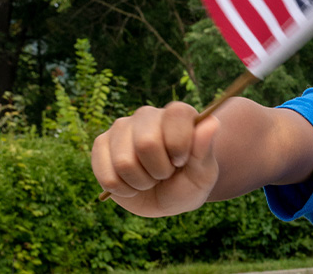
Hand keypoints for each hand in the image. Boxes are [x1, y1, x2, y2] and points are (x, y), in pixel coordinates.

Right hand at [91, 102, 219, 216]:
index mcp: (178, 114)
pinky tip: (131, 183)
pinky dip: (122, 188)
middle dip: (159, 170)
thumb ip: (205, 150)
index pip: (176, 115)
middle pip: (147, 143)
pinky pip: (106, 173)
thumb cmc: (189, 183)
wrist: (166, 198)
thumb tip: (211, 123)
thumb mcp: (203, 174)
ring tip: (149, 179)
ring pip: (124, 162)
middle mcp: (148, 115)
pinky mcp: (101, 144)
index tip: (182, 162)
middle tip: (165, 174)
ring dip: (140, 182)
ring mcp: (122, 127)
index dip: (179, 145)